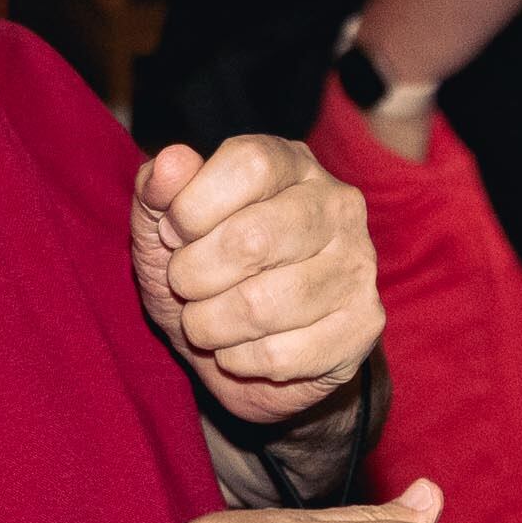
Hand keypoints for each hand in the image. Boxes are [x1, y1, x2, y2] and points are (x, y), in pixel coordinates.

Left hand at [135, 136, 379, 423]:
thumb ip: (159, 188)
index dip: (194, 205)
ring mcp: (357, 265)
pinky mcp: (362, 326)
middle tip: (184, 285)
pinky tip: (238, 349)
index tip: (173, 234)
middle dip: (194, 274)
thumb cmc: (205, 273)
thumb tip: (170, 162)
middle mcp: (337, 205)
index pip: (250, 164)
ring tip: (205, 321)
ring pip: (262, 305)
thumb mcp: (164, 227)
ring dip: (209, 324)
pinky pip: (281, 355)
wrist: (243, 356)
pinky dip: (237, 360)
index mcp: (292, 163)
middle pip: (253, 238)